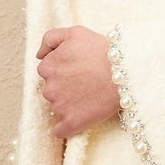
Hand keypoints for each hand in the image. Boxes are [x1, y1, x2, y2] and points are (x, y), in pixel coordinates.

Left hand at [36, 25, 120, 139]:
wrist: (125, 72)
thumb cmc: (102, 50)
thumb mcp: (75, 32)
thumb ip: (50, 39)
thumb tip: (39, 55)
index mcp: (47, 67)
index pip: (48, 71)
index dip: (63, 69)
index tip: (78, 70)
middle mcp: (49, 88)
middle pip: (51, 90)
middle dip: (65, 87)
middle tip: (86, 83)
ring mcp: (59, 107)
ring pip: (57, 108)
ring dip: (68, 105)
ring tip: (89, 97)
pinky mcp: (71, 123)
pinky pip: (60, 131)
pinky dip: (66, 127)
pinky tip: (78, 119)